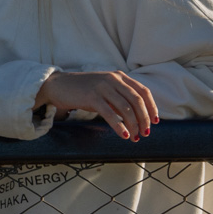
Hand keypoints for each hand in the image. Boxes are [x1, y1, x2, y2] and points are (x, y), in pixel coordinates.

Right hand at [36, 71, 158, 140]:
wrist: (58, 85)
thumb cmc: (82, 90)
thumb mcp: (105, 90)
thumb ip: (119, 98)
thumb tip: (136, 116)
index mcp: (119, 76)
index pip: (143, 91)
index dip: (152, 107)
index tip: (155, 121)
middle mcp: (113, 79)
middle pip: (137, 101)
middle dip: (144, 119)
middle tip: (145, 132)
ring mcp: (102, 87)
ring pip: (125, 108)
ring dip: (133, 125)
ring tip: (135, 137)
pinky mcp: (92, 97)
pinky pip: (110, 114)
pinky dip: (120, 126)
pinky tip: (124, 135)